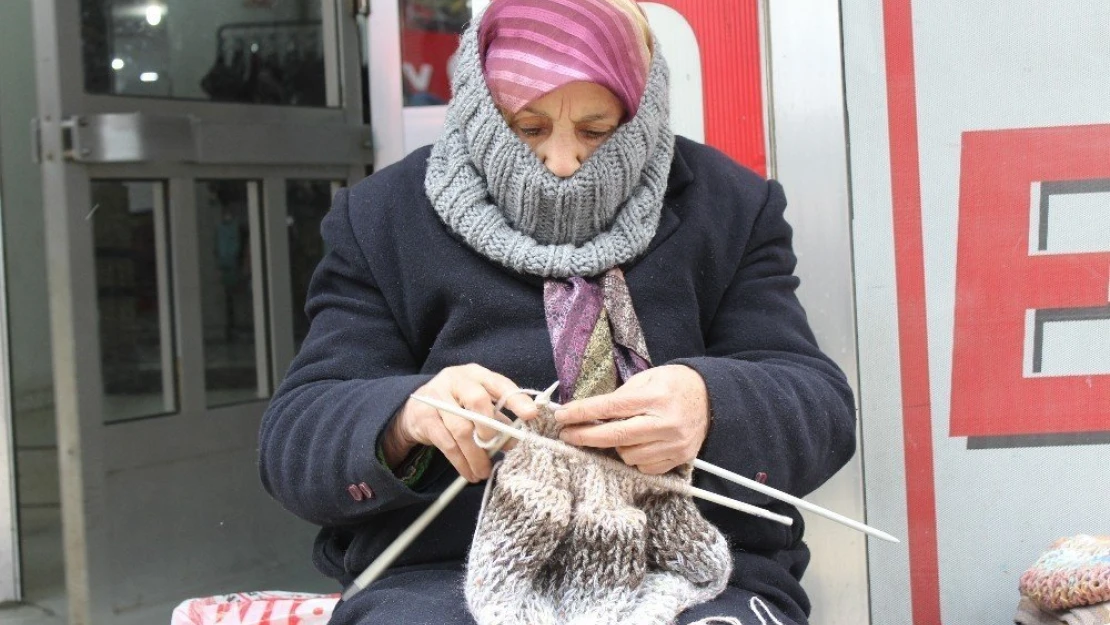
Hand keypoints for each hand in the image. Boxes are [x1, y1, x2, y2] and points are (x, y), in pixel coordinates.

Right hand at [384, 364, 538, 481]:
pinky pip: (446, 444)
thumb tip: (515, 442)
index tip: (531, 415)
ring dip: (475, 455)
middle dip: (490, 428)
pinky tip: (468, 472)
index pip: (499, 383)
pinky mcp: (424, 418)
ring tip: (483, 472)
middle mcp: (456, 381)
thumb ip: (498, 420)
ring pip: (461, 429)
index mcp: (476, 375)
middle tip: (494, 448)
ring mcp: (436, 398)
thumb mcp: (478, 406)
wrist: (415, 409)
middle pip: (477, 401)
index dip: (516, 399)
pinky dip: (460, 462)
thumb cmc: (456, 405)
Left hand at [554, 365, 709, 474]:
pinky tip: (636, 444)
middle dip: (585, 437)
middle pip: (615, 436)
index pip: (610, 407)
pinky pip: (644, 467)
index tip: (561, 416)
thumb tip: (590, 412)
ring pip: (627, 455)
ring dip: (614, 446)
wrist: (713, 399)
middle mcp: (665, 423)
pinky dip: (634, 457)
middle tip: (566, 435)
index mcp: (655, 397)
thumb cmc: (674, 384)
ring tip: (618, 433)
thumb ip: (621, 395)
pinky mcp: (679, 459)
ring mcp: (673, 444)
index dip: (582, 413)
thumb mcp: (648, 378)